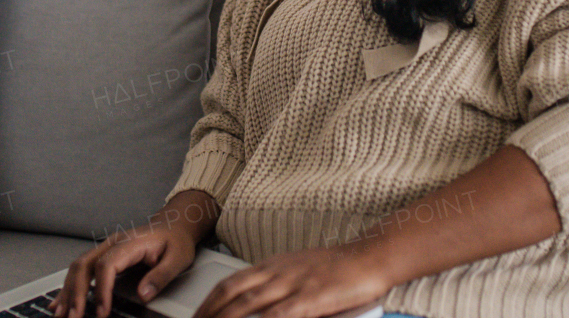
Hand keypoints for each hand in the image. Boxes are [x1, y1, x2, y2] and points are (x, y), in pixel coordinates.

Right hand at [52, 221, 196, 317]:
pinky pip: (81, 269)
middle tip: (73, 317)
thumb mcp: (178, 258)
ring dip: (68, 291)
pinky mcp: (104, 255)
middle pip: (85, 265)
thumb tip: (143, 294)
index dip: (102, 290)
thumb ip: (161, 276)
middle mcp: (113, 243)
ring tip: (61, 314)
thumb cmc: (176, 241)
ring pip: (78, 267)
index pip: (107, 266)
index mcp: (130, 243)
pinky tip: (60, 302)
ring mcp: (106, 248)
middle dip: (76, 293)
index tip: (102, 312)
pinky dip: (69, 286)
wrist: (175, 224)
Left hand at [191, 245, 390, 317]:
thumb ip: (277, 285)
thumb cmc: (338, 267)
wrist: (369, 257)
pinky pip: (279, 314)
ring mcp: (293, 284)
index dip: (210, 301)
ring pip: (248, 304)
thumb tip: (256, 306)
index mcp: (273, 266)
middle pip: (232, 293)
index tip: (199, 315)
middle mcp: (278, 272)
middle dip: (209, 312)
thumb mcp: (300, 271)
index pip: (231, 282)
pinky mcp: (310, 298)